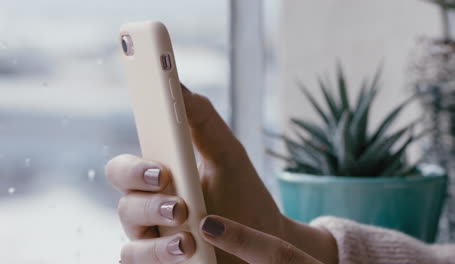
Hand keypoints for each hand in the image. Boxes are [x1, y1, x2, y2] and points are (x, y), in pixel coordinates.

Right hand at [106, 85, 337, 262]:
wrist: (262, 241)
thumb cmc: (243, 194)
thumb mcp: (227, 153)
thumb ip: (201, 119)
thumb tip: (176, 83)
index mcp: (159, 174)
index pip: (128, 165)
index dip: (132, 163)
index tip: (158, 165)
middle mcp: (148, 201)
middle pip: (120, 191)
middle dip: (140, 186)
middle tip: (169, 184)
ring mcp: (150, 232)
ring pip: (127, 226)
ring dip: (155, 223)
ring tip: (189, 231)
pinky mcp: (157, 259)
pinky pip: (136, 258)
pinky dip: (159, 254)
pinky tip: (187, 249)